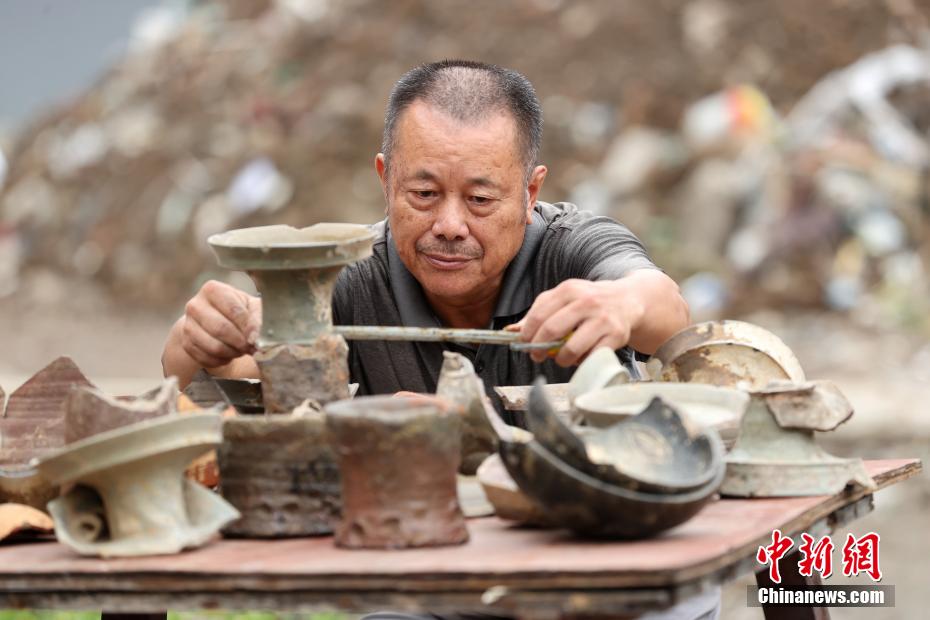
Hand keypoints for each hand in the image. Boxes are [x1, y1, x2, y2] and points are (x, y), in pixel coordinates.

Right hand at [179, 280, 261, 368]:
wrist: (213, 319)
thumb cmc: (236, 310)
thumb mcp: (250, 306)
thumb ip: (257, 317)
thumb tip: (255, 336)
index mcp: (212, 290)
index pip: (234, 310)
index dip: (248, 327)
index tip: (257, 338)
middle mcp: (195, 305)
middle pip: (221, 329)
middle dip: (240, 342)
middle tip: (251, 347)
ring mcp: (188, 325)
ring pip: (213, 346)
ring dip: (232, 353)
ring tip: (241, 350)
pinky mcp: (186, 343)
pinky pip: (206, 358)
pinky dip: (222, 360)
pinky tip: (229, 354)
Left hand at [513, 278, 643, 366]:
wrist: (628, 299)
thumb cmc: (589, 301)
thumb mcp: (565, 298)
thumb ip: (540, 311)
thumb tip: (512, 331)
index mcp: (569, 290)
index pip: (539, 314)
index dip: (527, 333)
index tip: (523, 343)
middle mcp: (586, 301)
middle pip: (552, 330)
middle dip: (538, 348)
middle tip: (537, 355)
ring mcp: (602, 319)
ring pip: (571, 348)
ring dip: (560, 359)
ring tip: (560, 359)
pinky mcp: (616, 336)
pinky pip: (591, 357)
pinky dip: (581, 362)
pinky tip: (580, 358)